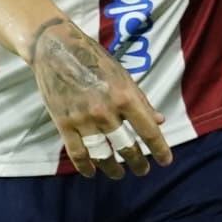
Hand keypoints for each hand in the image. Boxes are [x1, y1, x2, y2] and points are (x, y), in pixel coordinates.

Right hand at [24, 17, 167, 176]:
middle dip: (137, 163)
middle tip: (142, 170)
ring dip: (113, 168)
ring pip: (102, 154)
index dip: (160, 149)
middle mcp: (106, 110)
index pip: (148, 131)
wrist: (56, 48)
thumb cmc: (95, 60)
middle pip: (126, 147)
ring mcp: (84, 118)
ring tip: (118, 173)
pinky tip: (92, 172)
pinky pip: (77, 152)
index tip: (165, 161)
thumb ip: (141, 101)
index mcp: (125, 96)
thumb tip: (159, 122)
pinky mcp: (64, 123)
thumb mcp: (123, 76)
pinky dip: (85, 166)